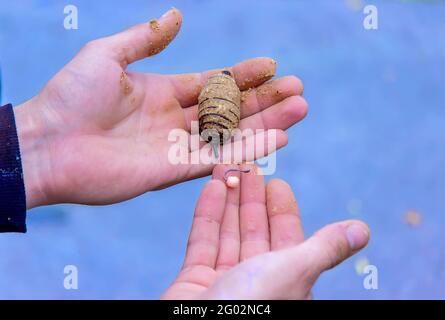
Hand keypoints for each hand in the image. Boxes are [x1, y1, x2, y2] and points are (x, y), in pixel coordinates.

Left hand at [13, 8, 307, 207]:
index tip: (271, 65)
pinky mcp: (173, 173)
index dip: (242, 75)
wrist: (46, 144)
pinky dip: (247, 151)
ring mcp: (175, 147)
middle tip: (298, 90)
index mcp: (161, 92)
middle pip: (229, 109)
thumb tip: (176, 14)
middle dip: (264, 100)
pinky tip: (276, 141)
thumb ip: (146, 39)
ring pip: (230, 135)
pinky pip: (218, 160)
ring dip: (266, 124)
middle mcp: (173, 120)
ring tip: (299, 112)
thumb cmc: (69, 97)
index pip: (212, 83)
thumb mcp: (107, 55)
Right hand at [162, 164, 369, 298]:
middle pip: (255, 231)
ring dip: (228, 200)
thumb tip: (362, 230)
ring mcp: (223, 282)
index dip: (282, 209)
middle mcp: (256, 282)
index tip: (276, 183)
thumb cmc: (251, 307)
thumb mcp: (293, 272)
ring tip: (226, 168)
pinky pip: (202, 242)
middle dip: (251, 198)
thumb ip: (324, 248)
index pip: (287, 237)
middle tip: (247, 166)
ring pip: (227, 233)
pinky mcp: (194, 282)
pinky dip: (206, 215)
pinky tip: (212, 188)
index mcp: (286, 282)